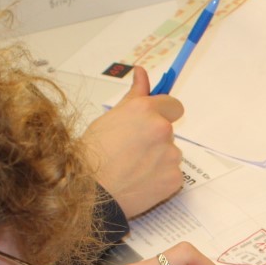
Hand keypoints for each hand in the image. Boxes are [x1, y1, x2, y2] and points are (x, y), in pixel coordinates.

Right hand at [80, 66, 184, 217]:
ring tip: (133, 168)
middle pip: (169, 131)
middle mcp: (162, 129)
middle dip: (156, 138)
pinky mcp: (175, 178)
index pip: (173, 105)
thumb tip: (141, 72)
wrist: (90, 191)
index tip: (151, 123)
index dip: (162, 114)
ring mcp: (170, 155)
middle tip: (133, 150)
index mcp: (146, 110)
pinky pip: (172, 174)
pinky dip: (160, 178)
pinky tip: (141, 181)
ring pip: (171, 153)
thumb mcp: (110, 117)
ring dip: (159, 158)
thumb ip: (134, 95)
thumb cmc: (92, 154)